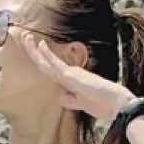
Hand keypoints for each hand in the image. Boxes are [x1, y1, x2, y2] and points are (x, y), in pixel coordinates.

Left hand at [17, 31, 136, 123]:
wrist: (118, 105)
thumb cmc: (105, 105)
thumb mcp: (83, 105)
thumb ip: (72, 101)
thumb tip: (61, 99)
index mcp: (71, 82)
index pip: (51, 70)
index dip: (41, 60)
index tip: (33, 51)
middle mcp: (70, 75)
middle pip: (46, 63)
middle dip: (34, 51)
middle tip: (24, 38)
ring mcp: (71, 74)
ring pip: (47, 62)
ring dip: (35, 50)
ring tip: (25, 37)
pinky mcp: (73, 77)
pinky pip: (56, 65)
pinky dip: (47, 54)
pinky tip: (40, 45)